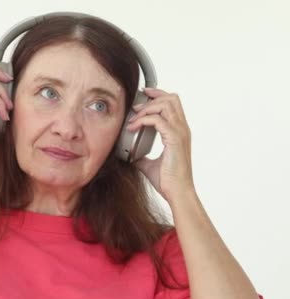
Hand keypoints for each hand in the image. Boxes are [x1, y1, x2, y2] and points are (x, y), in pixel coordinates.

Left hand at [126, 87, 194, 201]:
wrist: (177, 192)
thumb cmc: (168, 181)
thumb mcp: (149, 164)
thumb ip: (141, 156)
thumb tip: (128, 154)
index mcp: (179, 132)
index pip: (173, 103)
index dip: (159, 95)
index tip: (144, 95)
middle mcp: (182, 129)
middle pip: (172, 98)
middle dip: (152, 96)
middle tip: (135, 105)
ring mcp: (180, 133)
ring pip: (166, 104)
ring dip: (146, 108)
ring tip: (133, 117)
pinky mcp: (174, 139)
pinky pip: (157, 120)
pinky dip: (143, 120)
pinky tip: (133, 127)